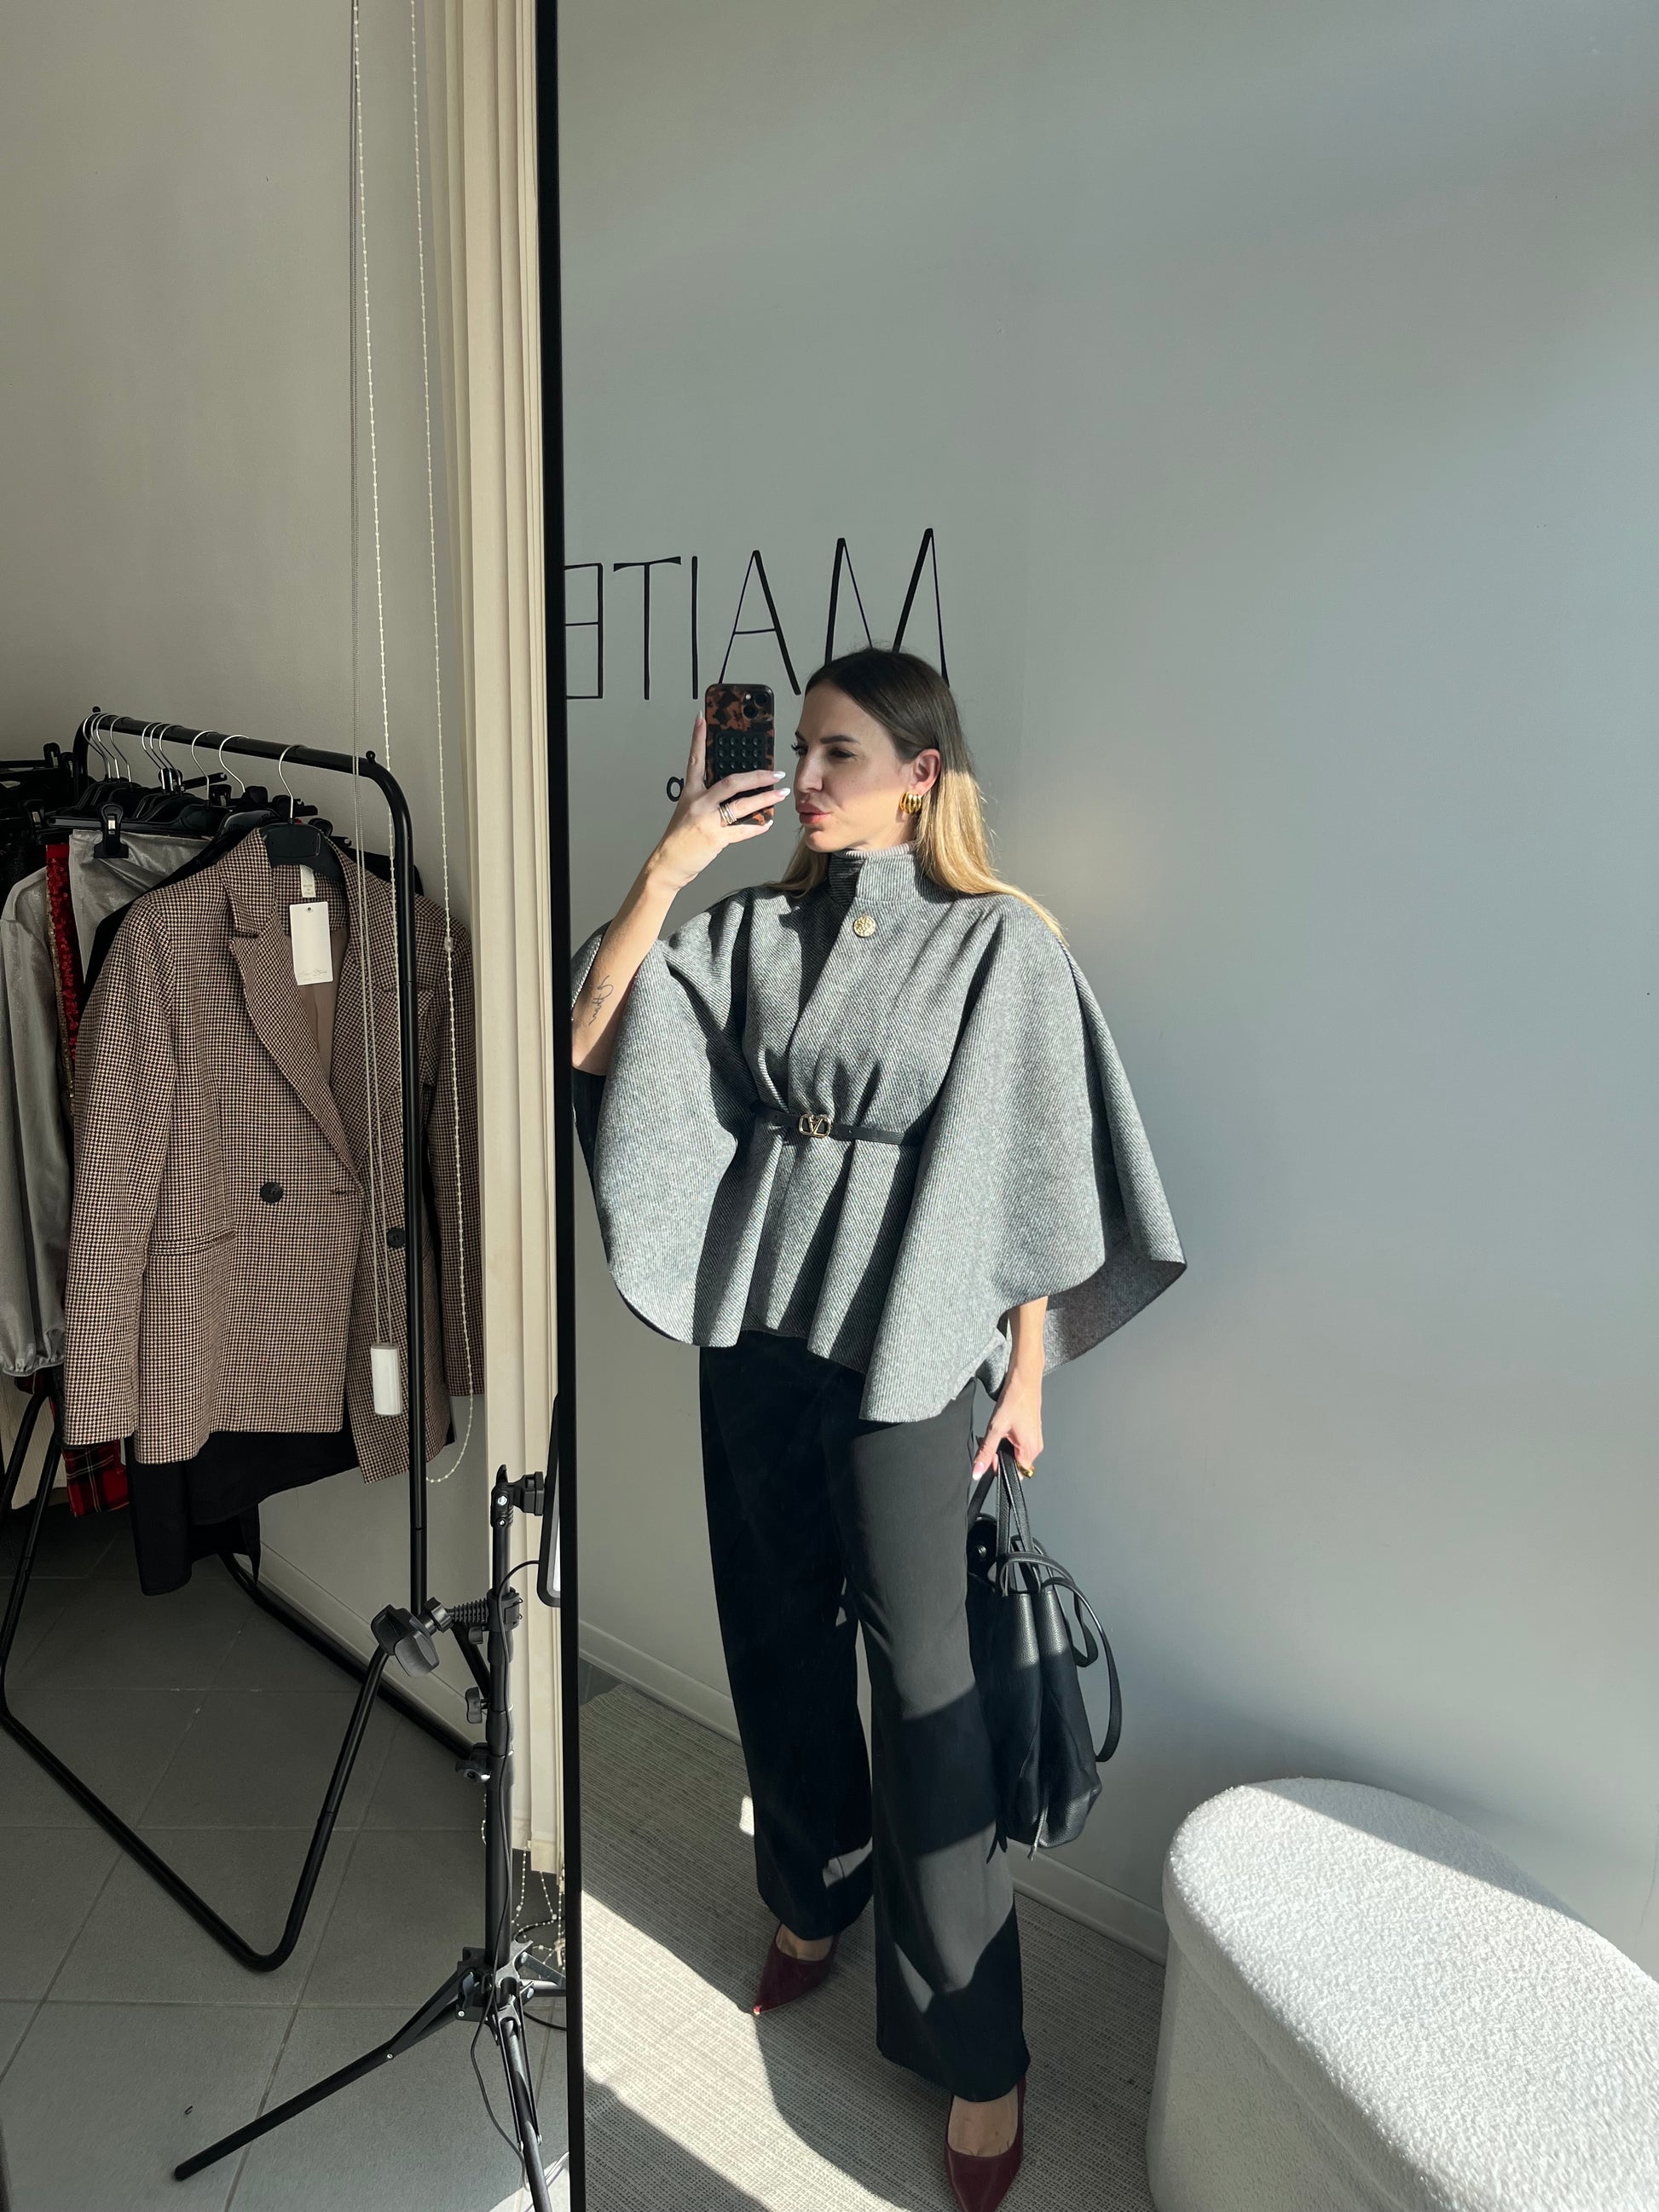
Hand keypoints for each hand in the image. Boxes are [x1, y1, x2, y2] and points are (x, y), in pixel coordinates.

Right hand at [650, 715, 785, 891]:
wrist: (669, 863)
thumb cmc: (679, 838)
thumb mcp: (688, 810)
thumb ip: (708, 799)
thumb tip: (733, 791)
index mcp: (690, 793)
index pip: (695, 760)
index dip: (698, 738)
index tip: (702, 719)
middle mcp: (699, 803)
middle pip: (731, 782)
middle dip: (756, 776)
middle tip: (774, 771)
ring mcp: (707, 821)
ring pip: (742, 806)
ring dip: (765, 799)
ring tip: (780, 794)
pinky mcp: (716, 839)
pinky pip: (743, 831)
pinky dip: (757, 827)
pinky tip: (767, 823)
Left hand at [972, 1366, 1042, 1479]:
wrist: (1024, 1379)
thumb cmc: (1015, 1400)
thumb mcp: (995, 1428)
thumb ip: (986, 1452)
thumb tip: (978, 1472)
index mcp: (1030, 1450)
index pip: (1014, 1474)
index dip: (999, 1467)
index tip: (989, 1454)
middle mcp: (1035, 1447)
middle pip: (1014, 1464)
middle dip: (998, 1456)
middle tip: (989, 1439)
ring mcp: (1034, 1439)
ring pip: (1015, 1453)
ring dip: (1002, 1447)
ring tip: (996, 1430)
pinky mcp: (1032, 1432)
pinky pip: (1018, 1444)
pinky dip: (1007, 1439)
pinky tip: (1003, 1426)